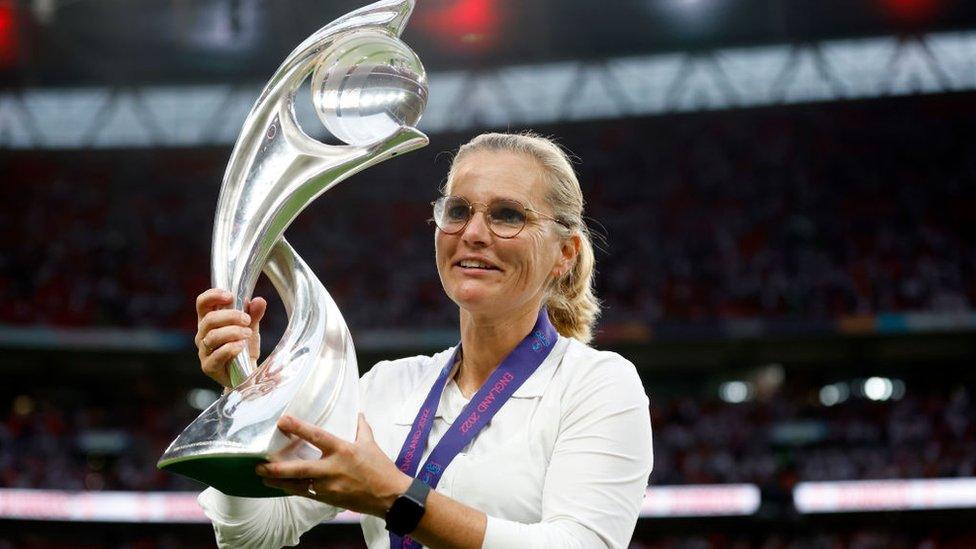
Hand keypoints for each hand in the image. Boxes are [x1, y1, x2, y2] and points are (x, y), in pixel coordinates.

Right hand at [194, 288, 266, 387]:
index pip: (202, 304)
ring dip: (232, 332)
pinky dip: (230, 348)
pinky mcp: (209, 367)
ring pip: (212, 336)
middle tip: (247, 319)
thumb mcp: (251, 327)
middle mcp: (203, 335)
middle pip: (209, 319)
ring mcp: (204, 351)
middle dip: (230, 316)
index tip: (230, 296)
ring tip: (248, 333)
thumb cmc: (244, 347)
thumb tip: (259, 300)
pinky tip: (241, 346)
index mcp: (209, 321)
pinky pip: (216, 355)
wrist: (247, 374)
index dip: (212, 296)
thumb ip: (254, 313)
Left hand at [256, 414, 411, 516]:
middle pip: (299, 468)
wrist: (389, 496)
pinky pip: (305, 493)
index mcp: (342, 450)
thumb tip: (358, 413)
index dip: (299, 428)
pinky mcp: (327, 499)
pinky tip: (281, 486)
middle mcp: (332, 469)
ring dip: (278, 481)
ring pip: (297, 484)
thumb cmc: (380, 468)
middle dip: (277, 467)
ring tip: (263, 477)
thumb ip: (361, 427)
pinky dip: (292, 489)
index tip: (283, 421)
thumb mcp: (371, 444)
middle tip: (260, 464)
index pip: (317, 436)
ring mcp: (328, 486)